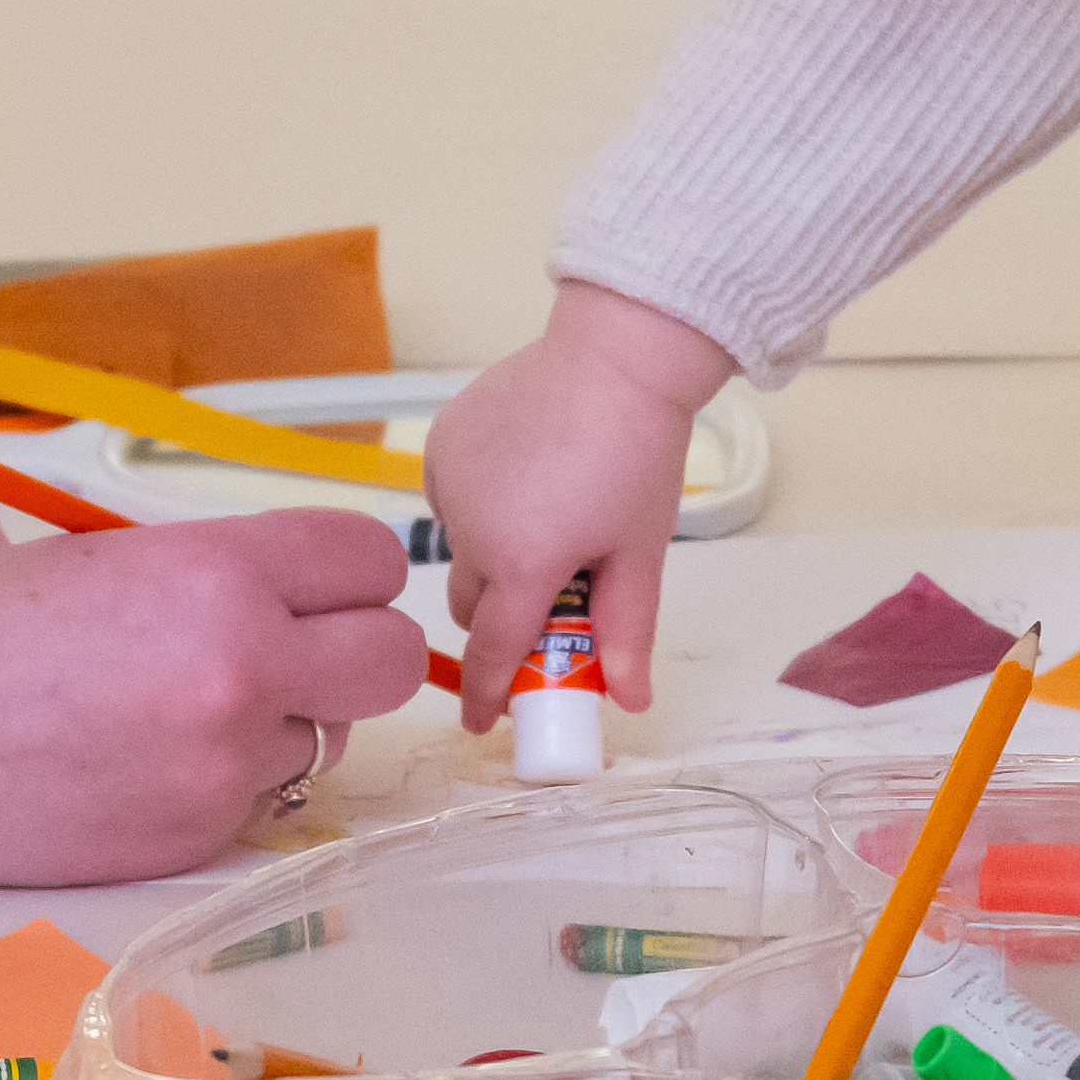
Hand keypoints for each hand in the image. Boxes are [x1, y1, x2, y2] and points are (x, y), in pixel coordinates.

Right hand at [0, 505, 440, 914]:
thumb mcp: (98, 561)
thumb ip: (210, 575)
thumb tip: (286, 595)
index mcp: (214, 576)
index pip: (370, 560)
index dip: (348, 573)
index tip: (321, 585)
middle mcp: (238, 672)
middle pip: (389, 660)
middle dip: (350, 652)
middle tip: (294, 653)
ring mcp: (220, 769)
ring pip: (323, 742)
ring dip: (278, 727)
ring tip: (175, 712)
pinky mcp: (190, 843)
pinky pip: (255, 806)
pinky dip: (218, 786)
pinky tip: (136, 766)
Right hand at [415, 290, 728, 708]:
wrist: (615, 357)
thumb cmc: (638, 454)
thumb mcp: (639, 554)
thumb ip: (626, 633)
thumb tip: (629, 700)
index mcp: (522, 563)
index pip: (492, 652)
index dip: (486, 696)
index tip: (483, 722)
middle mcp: (470, 529)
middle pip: (472, 604)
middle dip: (502, 617)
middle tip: (547, 604)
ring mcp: (448, 483)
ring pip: (462, 548)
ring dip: (494, 553)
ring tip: (551, 513)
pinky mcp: (440, 445)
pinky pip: (453, 499)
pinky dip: (481, 505)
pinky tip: (526, 475)